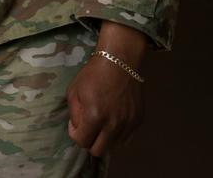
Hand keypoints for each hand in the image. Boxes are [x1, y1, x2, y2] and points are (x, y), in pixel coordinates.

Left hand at [66, 23, 147, 156]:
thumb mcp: (74, 91)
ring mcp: (128, 123)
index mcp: (95, 116)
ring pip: (114, 146)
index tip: (76, 124)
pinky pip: (126, 138)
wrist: (119, 61)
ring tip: (101, 123)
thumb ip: (74, 114)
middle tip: (88, 127)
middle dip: (90, 141)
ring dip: (104, 139)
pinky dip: (117, 134)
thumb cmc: (93, 74)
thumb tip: (78, 128)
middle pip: (99, 151)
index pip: (82, 142)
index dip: (76, 134)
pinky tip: (112, 121)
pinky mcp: (138, 120)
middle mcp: (114, 124)